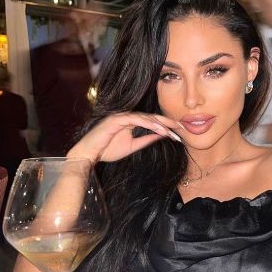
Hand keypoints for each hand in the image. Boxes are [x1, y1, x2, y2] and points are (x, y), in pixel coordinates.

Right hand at [67, 112, 181, 162]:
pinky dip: (149, 124)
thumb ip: (147, 139)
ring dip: (161, 123)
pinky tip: (159, 129)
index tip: (180, 132)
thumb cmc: (107, 150)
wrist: (88, 155)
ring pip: (146, 117)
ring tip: (173, 130)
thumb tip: (163, 135)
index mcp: (131, 121)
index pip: (152, 121)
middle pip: (152, 117)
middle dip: (168, 121)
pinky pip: (136, 119)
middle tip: (182, 126)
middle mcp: (128, 116)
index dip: (166, 125)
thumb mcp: (133, 146)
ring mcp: (122, 116)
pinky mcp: (117, 119)